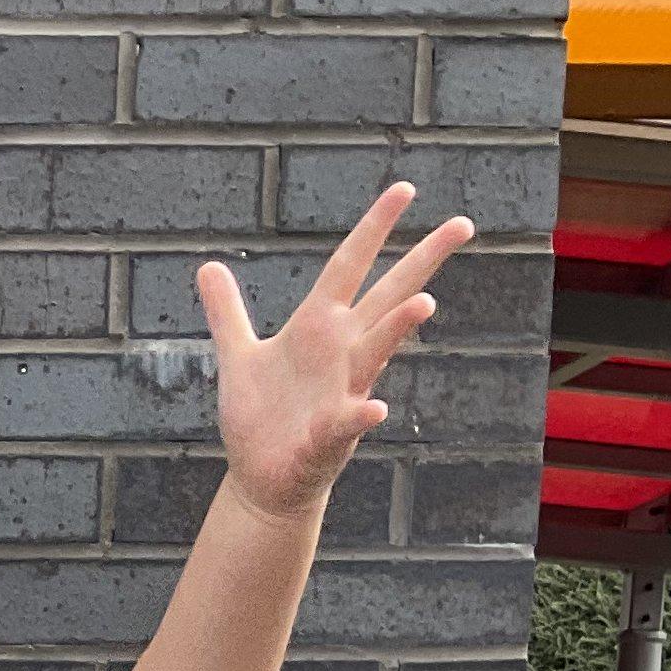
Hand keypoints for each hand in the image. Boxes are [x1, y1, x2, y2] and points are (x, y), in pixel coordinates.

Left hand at [198, 183, 473, 519]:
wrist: (261, 480)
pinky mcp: (330, 436)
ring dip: (398, 329)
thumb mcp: (237, 357)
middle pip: (387, 296)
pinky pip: (350, 421)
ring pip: (376, 352)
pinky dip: (361, 414)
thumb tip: (207, 266)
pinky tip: (375, 408)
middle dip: (422, 262)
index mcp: (319, 326)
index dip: (374, 227)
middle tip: (462, 224)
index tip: (405, 189)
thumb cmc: (260, 419)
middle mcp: (340, 352)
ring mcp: (342, 391)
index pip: (350, 265)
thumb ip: (227, 312)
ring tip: (425, 303)